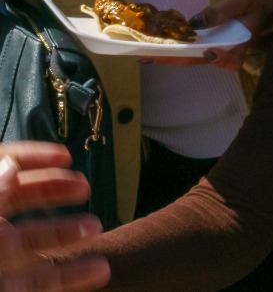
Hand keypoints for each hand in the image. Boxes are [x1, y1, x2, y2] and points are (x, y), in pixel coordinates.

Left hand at [0, 143, 109, 291]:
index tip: (65, 156)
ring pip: (34, 240)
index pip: (2, 167)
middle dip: (56, 189)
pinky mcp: (4, 289)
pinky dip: (71, 275)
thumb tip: (11, 165)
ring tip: (96, 227)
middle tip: (85, 187)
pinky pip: (38, 281)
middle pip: (21, 199)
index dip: (31, 157)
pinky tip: (98, 269)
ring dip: (69, 231)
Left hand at [143, 0, 272, 70]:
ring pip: (191, 59)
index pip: (231, 60)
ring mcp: (214, 52)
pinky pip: (188, 52)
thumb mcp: (242, 0)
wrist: (259, 9)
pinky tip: (153, 49)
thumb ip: (222, 10)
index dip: (217, 59)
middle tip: (152, 56)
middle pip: (201, 61)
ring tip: (146, 55)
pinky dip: (171, 51)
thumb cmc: (253, 4)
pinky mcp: (205, 47)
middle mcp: (225, 54)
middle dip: (176, 59)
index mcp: (241, 45)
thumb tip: (195, 22)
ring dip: (169, 57)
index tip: (208, 52)